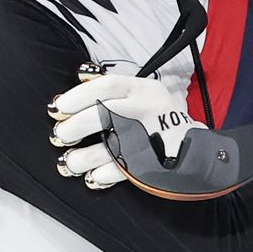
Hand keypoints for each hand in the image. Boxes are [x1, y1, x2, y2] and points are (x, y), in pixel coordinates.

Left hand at [49, 74, 207, 189]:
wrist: (195, 148)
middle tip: (59, 135)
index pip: (107, 86)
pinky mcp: (156, 160)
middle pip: (105, 113)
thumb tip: (79, 74)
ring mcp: (153, 135)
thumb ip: (113, 87)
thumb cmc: (158, 118)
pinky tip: (92, 176)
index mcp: (143, 88)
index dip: (78, 96)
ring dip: (84, 156)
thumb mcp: (141, 93)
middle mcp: (149, 108)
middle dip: (76, 126)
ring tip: (69, 162)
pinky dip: (104, 174)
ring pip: (112, 144)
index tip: (57, 108)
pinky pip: (124, 170)